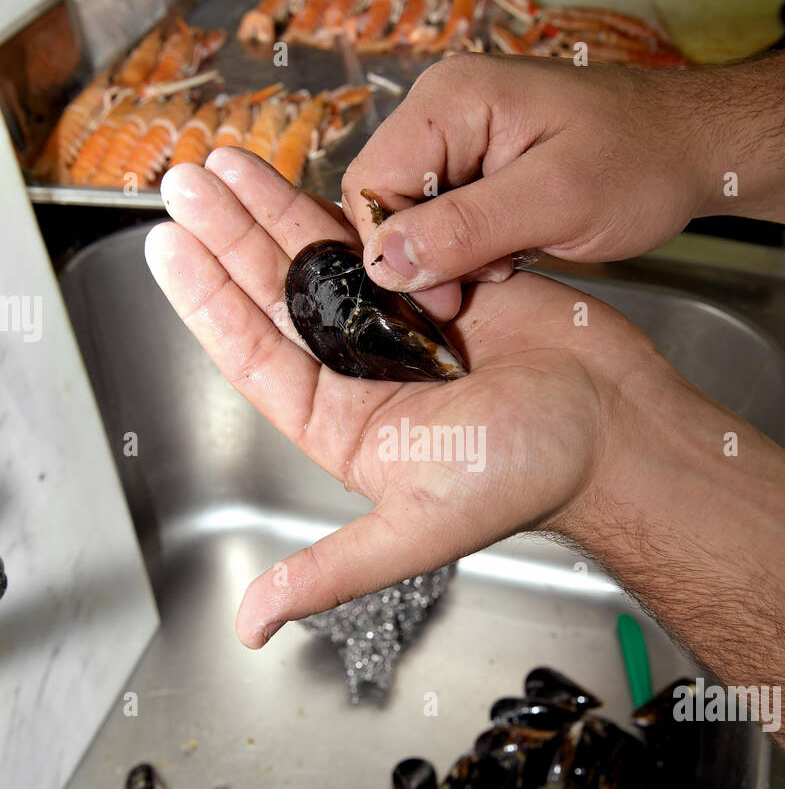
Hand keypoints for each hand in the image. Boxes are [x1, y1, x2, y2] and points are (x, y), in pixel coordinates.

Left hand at [144, 147, 662, 646]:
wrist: (613, 426)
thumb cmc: (528, 478)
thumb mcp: (417, 529)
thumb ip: (331, 571)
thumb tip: (252, 625)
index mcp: (340, 420)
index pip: (254, 354)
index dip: (207, 301)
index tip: (168, 248)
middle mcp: (358, 367)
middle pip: (274, 293)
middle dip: (227, 237)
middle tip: (184, 183)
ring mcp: (397, 319)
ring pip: (319, 256)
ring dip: (270, 208)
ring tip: (223, 162)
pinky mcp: (440, 279)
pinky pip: (379, 235)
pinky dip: (343, 202)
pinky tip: (303, 169)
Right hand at [342, 54, 713, 305]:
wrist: (696, 149)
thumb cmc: (642, 163)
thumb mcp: (555, 202)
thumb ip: (466, 228)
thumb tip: (385, 261)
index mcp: (450, 99)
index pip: (369, 181)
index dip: (393, 247)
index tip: (444, 291)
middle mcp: (443, 108)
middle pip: (386, 200)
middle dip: (429, 252)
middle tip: (492, 272)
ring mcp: (461, 135)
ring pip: (415, 216)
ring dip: (455, 253)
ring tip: (513, 256)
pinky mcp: (479, 163)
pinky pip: (446, 216)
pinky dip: (473, 246)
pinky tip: (515, 248)